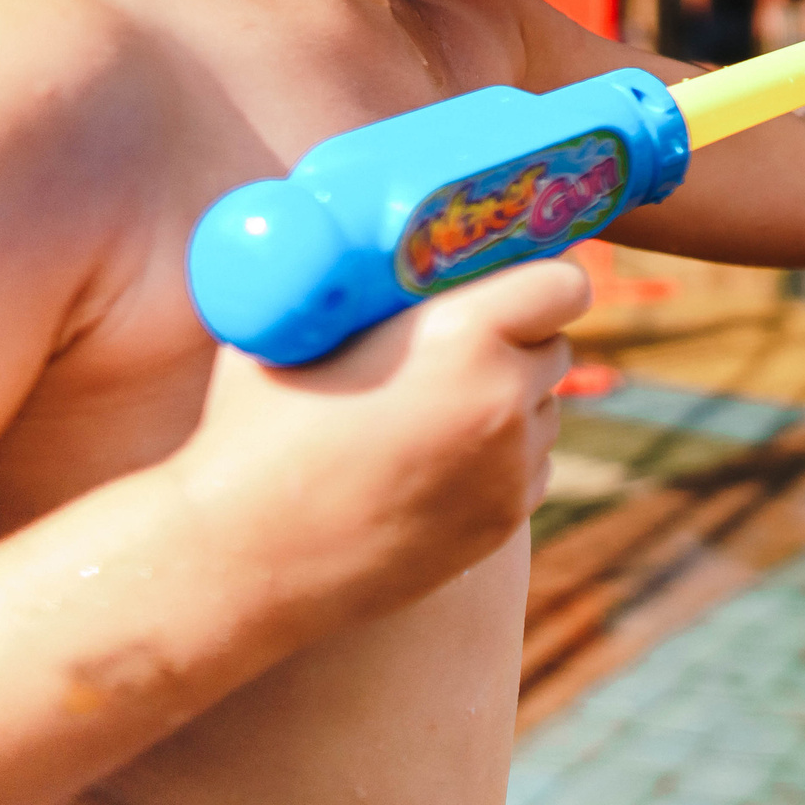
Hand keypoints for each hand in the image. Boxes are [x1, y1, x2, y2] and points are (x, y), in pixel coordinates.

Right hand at [175, 259, 591, 624]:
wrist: (239, 561)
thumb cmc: (252, 432)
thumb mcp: (301, 330)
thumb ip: (364, 286)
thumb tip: (377, 243)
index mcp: (465, 334)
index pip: (564, 284)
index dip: (543, 278)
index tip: (516, 281)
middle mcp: (504, 397)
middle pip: (555, 345)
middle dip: (518, 339)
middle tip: (461, 345)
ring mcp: (509, 467)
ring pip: (545, 409)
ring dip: (511, 400)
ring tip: (435, 410)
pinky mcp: (503, 520)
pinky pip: (530, 467)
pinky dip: (500, 459)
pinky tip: (435, 463)